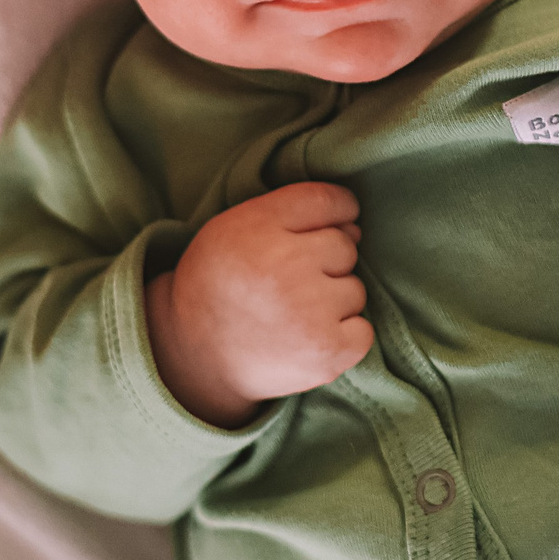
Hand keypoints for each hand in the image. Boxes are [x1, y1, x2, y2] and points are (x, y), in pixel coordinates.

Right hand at [144, 182, 372, 428]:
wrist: (195, 358)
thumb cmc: (217, 286)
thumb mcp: (231, 230)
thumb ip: (285, 214)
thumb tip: (354, 223)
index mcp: (259, 227)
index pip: (327, 200)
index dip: (339, 210)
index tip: (332, 224)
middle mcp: (286, 264)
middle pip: (345, 245)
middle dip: (326, 263)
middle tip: (289, 285)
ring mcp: (310, 309)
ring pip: (355, 289)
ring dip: (333, 303)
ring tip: (292, 316)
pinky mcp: (327, 350)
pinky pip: (363, 331)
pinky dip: (343, 338)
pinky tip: (308, 339)